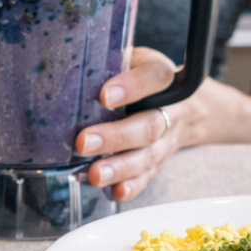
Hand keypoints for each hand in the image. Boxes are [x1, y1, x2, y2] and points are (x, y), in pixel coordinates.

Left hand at [76, 48, 201, 202]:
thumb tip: (63, 68)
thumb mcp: (132, 58)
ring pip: (147, 156)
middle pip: (148, 126)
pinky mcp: (159, 162)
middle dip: (116, 137)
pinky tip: (113, 191)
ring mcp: (166, 140)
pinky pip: (148, 177)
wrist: (186, 104)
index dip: (132, 87)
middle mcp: (169, 110)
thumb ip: (108, 62)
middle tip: (84, 142)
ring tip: (95, 174)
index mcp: (161, 76)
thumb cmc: (142, 76)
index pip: (154, 78)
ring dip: (120, 168)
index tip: (104, 95)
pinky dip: (131, 186)